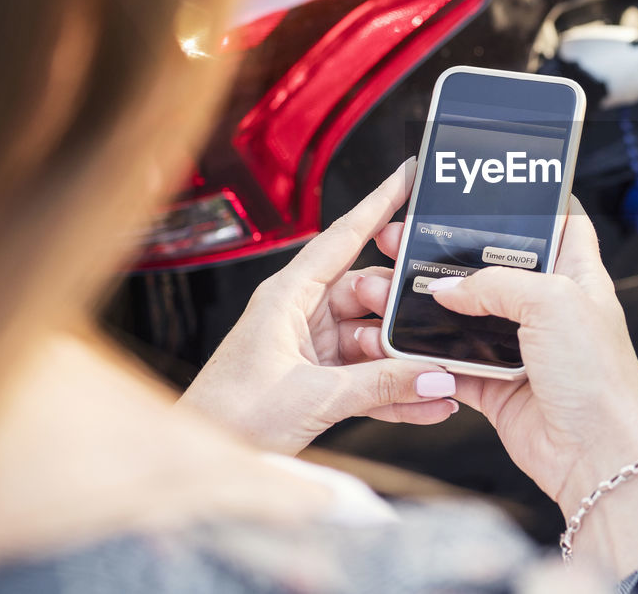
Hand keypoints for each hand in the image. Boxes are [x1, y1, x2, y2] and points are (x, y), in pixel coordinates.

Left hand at [178, 160, 458, 454]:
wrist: (202, 460)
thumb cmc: (227, 417)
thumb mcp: (313, 396)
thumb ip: (379, 385)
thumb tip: (431, 377)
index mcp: (286, 295)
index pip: (343, 237)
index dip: (379, 204)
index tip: (408, 177)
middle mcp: (299, 312)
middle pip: (369, 292)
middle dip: (403, 309)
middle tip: (432, 323)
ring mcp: (310, 345)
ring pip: (374, 337)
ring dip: (404, 358)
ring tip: (435, 373)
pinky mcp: (317, 378)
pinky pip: (368, 374)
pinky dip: (395, 388)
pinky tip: (424, 401)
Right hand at [417, 198, 637, 573]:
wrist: (596, 457)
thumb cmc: (599, 380)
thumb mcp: (552, 302)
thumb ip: (496, 283)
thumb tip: (450, 287)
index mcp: (578, 277)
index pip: (562, 225)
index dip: (534, 207)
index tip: (495, 193)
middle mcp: (552, 310)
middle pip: (500, 269)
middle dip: (459, 257)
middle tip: (418, 240)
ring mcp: (524, 348)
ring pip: (470, 316)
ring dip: (436, 308)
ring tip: (399, 288)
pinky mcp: (500, 386)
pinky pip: (455, 363)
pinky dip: (432, 356)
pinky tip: (409, 342)